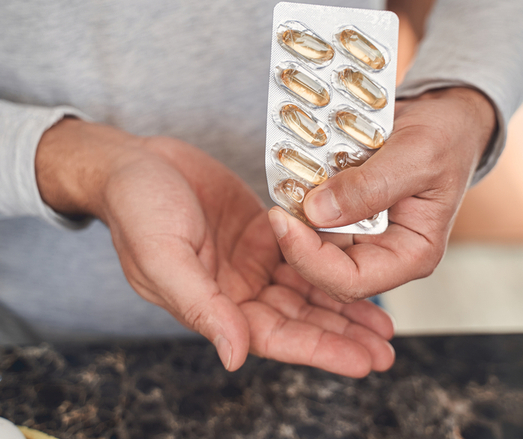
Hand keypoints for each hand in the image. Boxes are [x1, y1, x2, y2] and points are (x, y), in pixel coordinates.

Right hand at [35, 119, 394, 376]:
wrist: (135, 161)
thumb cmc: (137, 207)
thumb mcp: (163, 255)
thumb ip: (201, 305)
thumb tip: (236, 356)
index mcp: (213, 304)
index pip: (274, 337)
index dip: (319, 350)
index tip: (362, 362)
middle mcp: (237, 289)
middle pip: (299, 320)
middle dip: (342, 336)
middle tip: (386, 350)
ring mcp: (253, 261)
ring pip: (307, 290)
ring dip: (345, 306)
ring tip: (386, 323)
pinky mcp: (264, 232)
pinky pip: (305, 252)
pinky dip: (332, 262)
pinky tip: (362, 270)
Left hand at [268, 87, 496, 301]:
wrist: (446, 115)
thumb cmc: (448, 137)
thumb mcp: (416, 154)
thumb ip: (369, 186)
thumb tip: (317, 212)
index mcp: (412, 254)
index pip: (352, 281)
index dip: (311, 260)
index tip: (284, 221)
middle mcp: (384, 251)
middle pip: (325, 267)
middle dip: (296, 238)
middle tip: (278, 199)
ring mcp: (362, 234)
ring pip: (313, 240)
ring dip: (295, 213)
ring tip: (288, 176)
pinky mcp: (345, 213)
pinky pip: (313, 214)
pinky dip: (300, 195)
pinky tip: (295, 170)